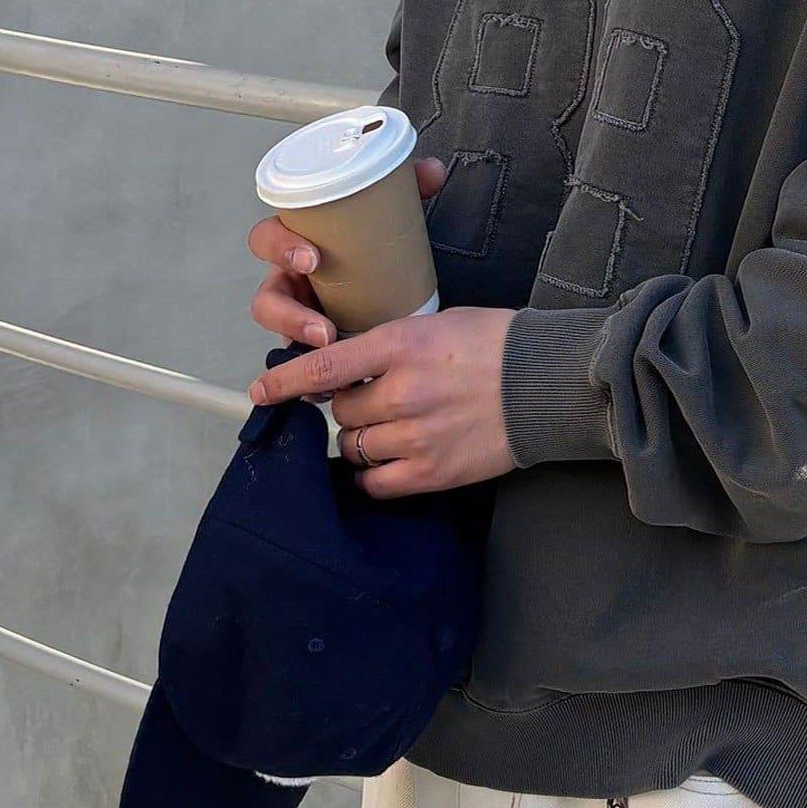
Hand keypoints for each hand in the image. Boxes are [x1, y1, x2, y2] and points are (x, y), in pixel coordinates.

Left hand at [244, 308, 519, 496]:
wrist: (545, 382)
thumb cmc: (497, 344)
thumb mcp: (437, 324)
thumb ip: (389, 345)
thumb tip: (347, 367)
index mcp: (401, 344)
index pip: (323, 366)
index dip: (285, 381)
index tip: (261, 391)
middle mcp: (401, 391)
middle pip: (340, 410)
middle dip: (350, 405)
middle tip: (376, 398)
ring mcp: (415, 435)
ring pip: (355, 445)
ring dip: (364, 437)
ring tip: (394, 425)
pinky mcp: (432, 471)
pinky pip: (376, 483)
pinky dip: (374, 472)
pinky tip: (390, 458)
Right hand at [246, 157, 447, 399]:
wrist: (399, 274)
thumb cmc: (377, 240)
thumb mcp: (389, 208)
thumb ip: (408, 185)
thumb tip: (431, 171)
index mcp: (298, 241)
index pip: (267, 239)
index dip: (280, 247)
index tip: (310, 259)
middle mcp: (292, 280)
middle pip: (267, 298)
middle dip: (287, 315)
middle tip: (322, 326)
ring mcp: (302, 312)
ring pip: (281, 335)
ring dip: (300, 345)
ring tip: (332, 351)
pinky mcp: (317, 340)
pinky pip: (304, 359)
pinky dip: (317, 373)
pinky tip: (333, 384)